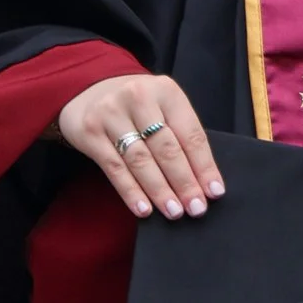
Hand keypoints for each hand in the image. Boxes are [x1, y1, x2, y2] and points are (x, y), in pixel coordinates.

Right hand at [57, 73, 223, 220]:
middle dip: (184, 182)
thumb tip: (203, 181)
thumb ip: (181, 135)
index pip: (190, 134)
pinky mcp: (91, 133)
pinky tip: (144, 209)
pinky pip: (115, 168)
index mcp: (166, 91)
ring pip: (141, 160)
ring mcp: (111, 115)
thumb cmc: (136, 107)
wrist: (87, 91)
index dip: (204, 166)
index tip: (214, 192)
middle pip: (166, 148)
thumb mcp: (163, 107)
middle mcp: (138, 98)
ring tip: (174, 212)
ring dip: (160, 191)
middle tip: (196, 207)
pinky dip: (131, 191)